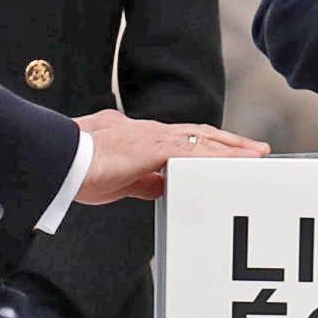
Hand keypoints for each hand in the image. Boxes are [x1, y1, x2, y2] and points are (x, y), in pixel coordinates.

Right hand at [72, 110, 269, 203]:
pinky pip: (197, 150)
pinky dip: (222, 155)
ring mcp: (153, 136)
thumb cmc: (76, 171)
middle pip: (199, 134)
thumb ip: (142, 180)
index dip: (206, 145)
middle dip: (229, 143)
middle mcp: (149, 132)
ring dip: (233, 147)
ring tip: (258, 154)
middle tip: (256, 150)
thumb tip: (161, 186)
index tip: (226, 151)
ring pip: (203, 139)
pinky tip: (240, 160)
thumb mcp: (118, 180)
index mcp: (139, 138)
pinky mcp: (155, 147)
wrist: (60, 163)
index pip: (180, 139)